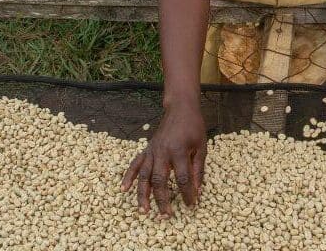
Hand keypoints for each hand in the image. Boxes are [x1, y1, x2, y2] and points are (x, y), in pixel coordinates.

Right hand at [120, 100, 206, 216]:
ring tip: (143, 211)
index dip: (187, 193)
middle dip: (162, 200)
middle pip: (159, 180)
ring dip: (143, 194)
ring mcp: (152, 151)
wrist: (180, 109)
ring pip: (144, 176)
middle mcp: (162, 152)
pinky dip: (128, 177)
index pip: (182, 178)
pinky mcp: (147, 149)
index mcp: (179, 150)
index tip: (191, 205)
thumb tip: (197, 191)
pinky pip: (135, 164)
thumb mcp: (201, 146)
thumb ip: (198, 169)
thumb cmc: (194, 127)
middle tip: (166, 216)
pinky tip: (123, 190)